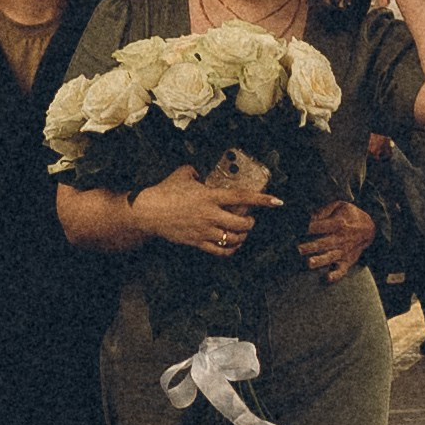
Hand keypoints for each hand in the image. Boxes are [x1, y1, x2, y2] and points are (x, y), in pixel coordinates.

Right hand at [134, 165, 271, 253]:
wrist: (147, 211)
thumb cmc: (164, 191)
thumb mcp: (182, 174)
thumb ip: (195, 172)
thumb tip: (199, 173)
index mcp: (210, 196)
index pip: (242, 197)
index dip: (262, 199)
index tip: (277, 201)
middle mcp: (210, 214)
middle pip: (242, 223)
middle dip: (251, 222)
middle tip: (250, 218)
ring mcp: (204, 230)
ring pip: (234, 239)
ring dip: (242, 236)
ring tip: (242, 232)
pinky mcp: (197, 242)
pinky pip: (220, 251)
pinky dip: (230, 250)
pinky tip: (232, 245)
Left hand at [303, 198, 374, 281]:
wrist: (370, 228)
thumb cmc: (350, 215)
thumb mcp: (339, 206)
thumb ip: (323, 211)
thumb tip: (307, 217)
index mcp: (338, 223)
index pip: (320, 226)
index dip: (308, 227)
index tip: (295, 229)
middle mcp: (340, 238)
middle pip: (323, 243)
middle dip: (310, 246)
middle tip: (298, 249)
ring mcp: (343, 251)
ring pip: (330, 257)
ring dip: (320, 260)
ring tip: (309, 263)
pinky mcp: (346, 261)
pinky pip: (342, 270)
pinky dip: (336, 275)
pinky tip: (328, 278)